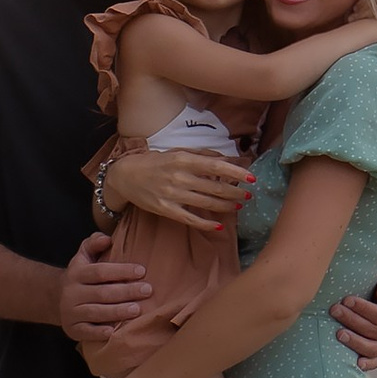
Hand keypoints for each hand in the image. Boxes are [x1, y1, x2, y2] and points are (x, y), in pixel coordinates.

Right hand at [60, 233, 153, 342]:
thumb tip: (107, 239)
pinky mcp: (72, 329)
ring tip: (137, 310)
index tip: (141, 271)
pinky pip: (86, 332)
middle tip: (147, 290)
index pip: (100, 271)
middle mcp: (72, 293)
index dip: (121, 271)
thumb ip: (94, 243)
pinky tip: (114, 331)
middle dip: (126, 291)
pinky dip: (99, 333)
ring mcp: (71, 312)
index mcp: (76, 273)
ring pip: (96, 313)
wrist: (55, 298)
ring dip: (117, 312)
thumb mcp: (83, 255)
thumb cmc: (80, 275)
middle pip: (102, 293)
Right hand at [105, 144, 253, 233]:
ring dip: (225, 206)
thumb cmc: (154, 162)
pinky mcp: (166, 209)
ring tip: (238, 205)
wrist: (125, 176)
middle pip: (214, 187)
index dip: (235, 173)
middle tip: (248, 194)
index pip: (216, 166)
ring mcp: (172, 194)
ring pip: (206, 203)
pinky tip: (219, 225)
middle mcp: (179, 177)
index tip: (251, 177)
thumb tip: (225, 158)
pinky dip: (206, 223)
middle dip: (234, 192)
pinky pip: (190, 219)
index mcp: (183, 159)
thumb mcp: (176, 152)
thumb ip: (200, 155)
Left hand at [333, 266, 376, 370]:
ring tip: (338, 333)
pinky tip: (356, 363)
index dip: (364, 309)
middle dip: (352, 320)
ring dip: (354, 342)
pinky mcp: (376, 353)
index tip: (346, 299)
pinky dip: (367, 365)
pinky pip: (374, 362)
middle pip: (374, 331)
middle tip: (334, 310)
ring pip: (372, 348)